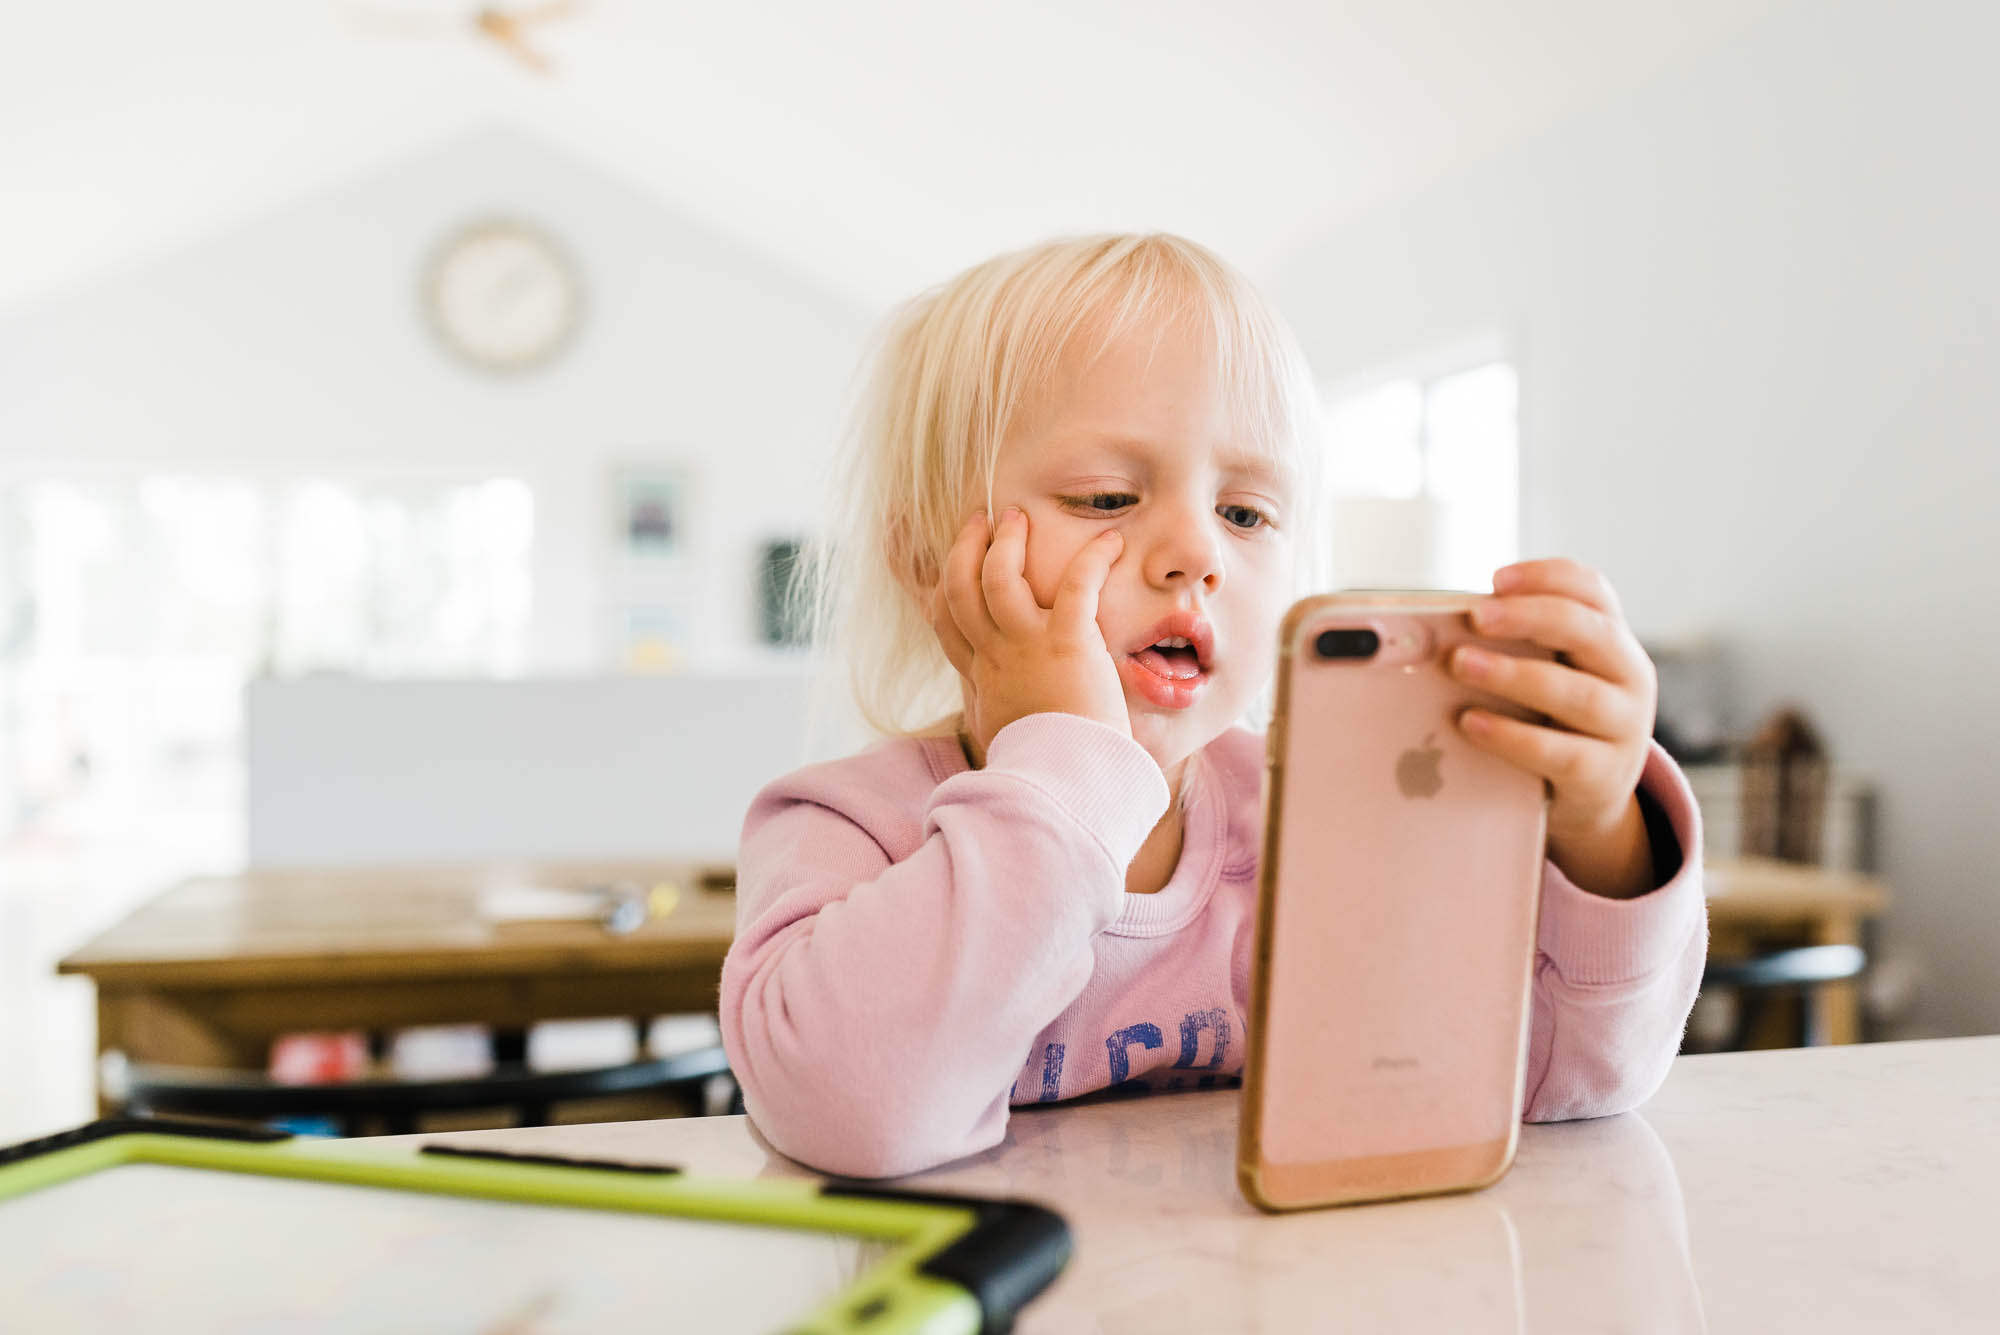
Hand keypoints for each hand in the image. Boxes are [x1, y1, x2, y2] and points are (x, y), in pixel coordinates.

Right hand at [929, 506, 1129, 760]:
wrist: (1064, 783)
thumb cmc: (1044, 769)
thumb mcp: (1005, 742)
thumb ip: (1001, 722)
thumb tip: (1000, 731)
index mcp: (983, 677)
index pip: (945, 623)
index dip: (938, 587)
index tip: (944, 565)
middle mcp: (995, 656)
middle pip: (960, 588)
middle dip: (966, 548)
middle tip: (981, 521)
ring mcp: (1026, 646)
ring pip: (999, 576)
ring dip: (1007, 542)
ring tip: (1017, 518)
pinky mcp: (1067, 643)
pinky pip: (1076, 586)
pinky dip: (1094, 559)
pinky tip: (1112, 542)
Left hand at [1448, 558, 1660, 898]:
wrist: (1590, 795)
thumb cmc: (1555, 718)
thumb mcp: (1550, 672)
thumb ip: (1516, 645)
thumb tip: (1439, 627)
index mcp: (1612, 639)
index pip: (1592, 590)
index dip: (1547, 576)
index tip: (1496, 579)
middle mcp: (1629, 676)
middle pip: (1590, 631)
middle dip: (1530, 617)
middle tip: (1475, 616)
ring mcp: (1624, 728)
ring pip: (1579, 695)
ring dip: (1515, 675)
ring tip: (1461, 664)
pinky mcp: (1604, 775)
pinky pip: (1562, 754)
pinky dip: (1514, 737)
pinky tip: (1471, 724)